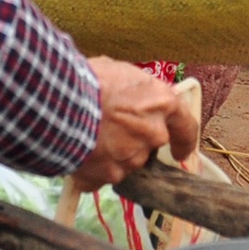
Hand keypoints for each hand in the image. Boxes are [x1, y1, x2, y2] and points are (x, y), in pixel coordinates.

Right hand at [73, 58, 199, 189]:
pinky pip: (100, 176)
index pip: (186, 127)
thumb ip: (134, 93)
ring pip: (124, 162)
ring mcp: (132, 158)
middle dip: (134, 142)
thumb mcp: (121, 73)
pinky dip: (90, 170)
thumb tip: (129, 97)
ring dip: (110, 154)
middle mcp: (153, 134)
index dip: (184, 141)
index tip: (180, 152)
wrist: (63, 103)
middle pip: (150, 146)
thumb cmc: (92, 80)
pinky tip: (76, 152)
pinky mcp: (109, 176)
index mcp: (161, 104)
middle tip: (110, 130)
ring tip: (86, 136)